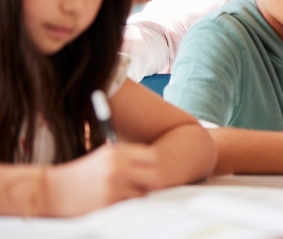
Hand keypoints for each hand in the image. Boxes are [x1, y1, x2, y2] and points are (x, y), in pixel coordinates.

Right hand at [44, 143, 163, 216]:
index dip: (153, 166)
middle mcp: (117, 166)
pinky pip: (129, 206)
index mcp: (116, 152)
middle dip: (153, 184)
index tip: (148, 173)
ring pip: (144, 194)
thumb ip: (125, 159)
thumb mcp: (102, 158)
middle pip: (154, 175)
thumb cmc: (78, 175)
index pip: (151, 156)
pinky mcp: (107, 202)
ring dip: (140, 198)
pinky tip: (117, 204)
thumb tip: (152, 167)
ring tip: (128, 198)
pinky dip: (127, 207)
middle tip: (147, 189)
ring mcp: (113, 185)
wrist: (50, 190)